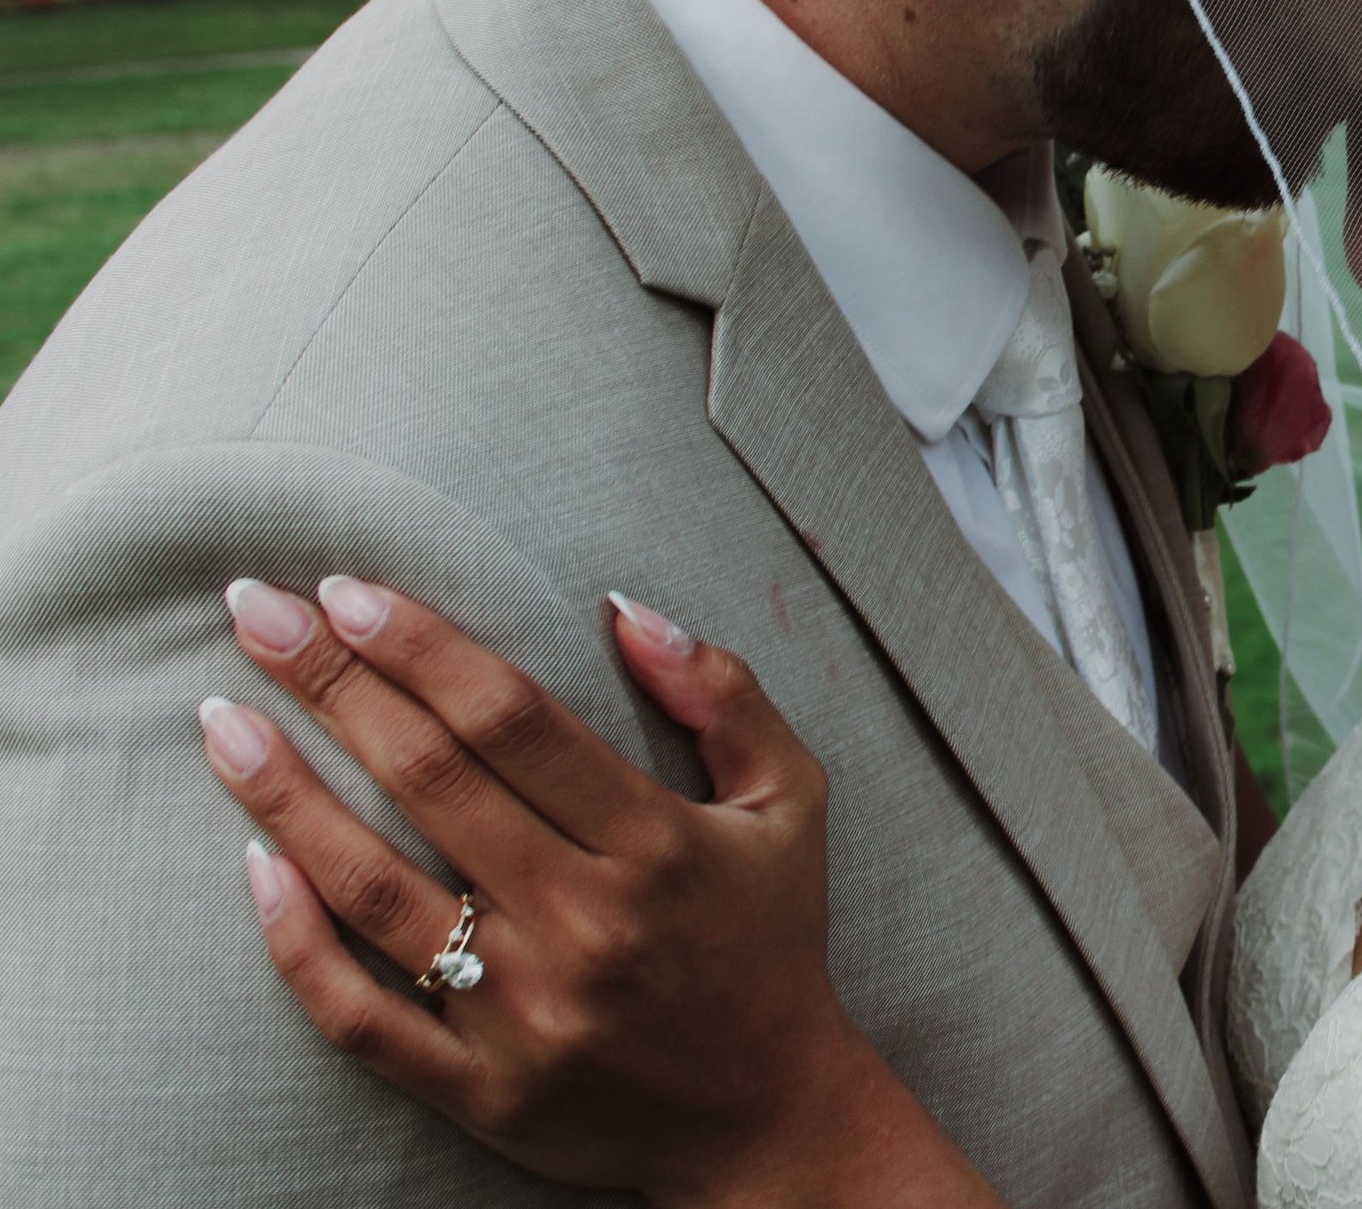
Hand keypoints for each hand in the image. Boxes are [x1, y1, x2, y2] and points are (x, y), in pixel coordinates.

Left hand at [196, 577, 980, 1207]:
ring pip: (376, 888)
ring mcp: (524, 1013)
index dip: (423, 647)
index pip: (514, 720)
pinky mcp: (479, 1090)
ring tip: (223, 717)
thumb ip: (725, 695)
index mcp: (656, 844)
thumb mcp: (791, 800)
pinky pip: (360, 1015)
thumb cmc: (770, 938)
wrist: (769, 1118)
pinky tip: (253, 866)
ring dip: (286, 795)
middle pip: (432, 781)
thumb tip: (625, 609)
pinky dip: (297, 942)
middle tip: (257, 609)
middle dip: (333, 682)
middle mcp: (585, 923)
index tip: (349, 589)